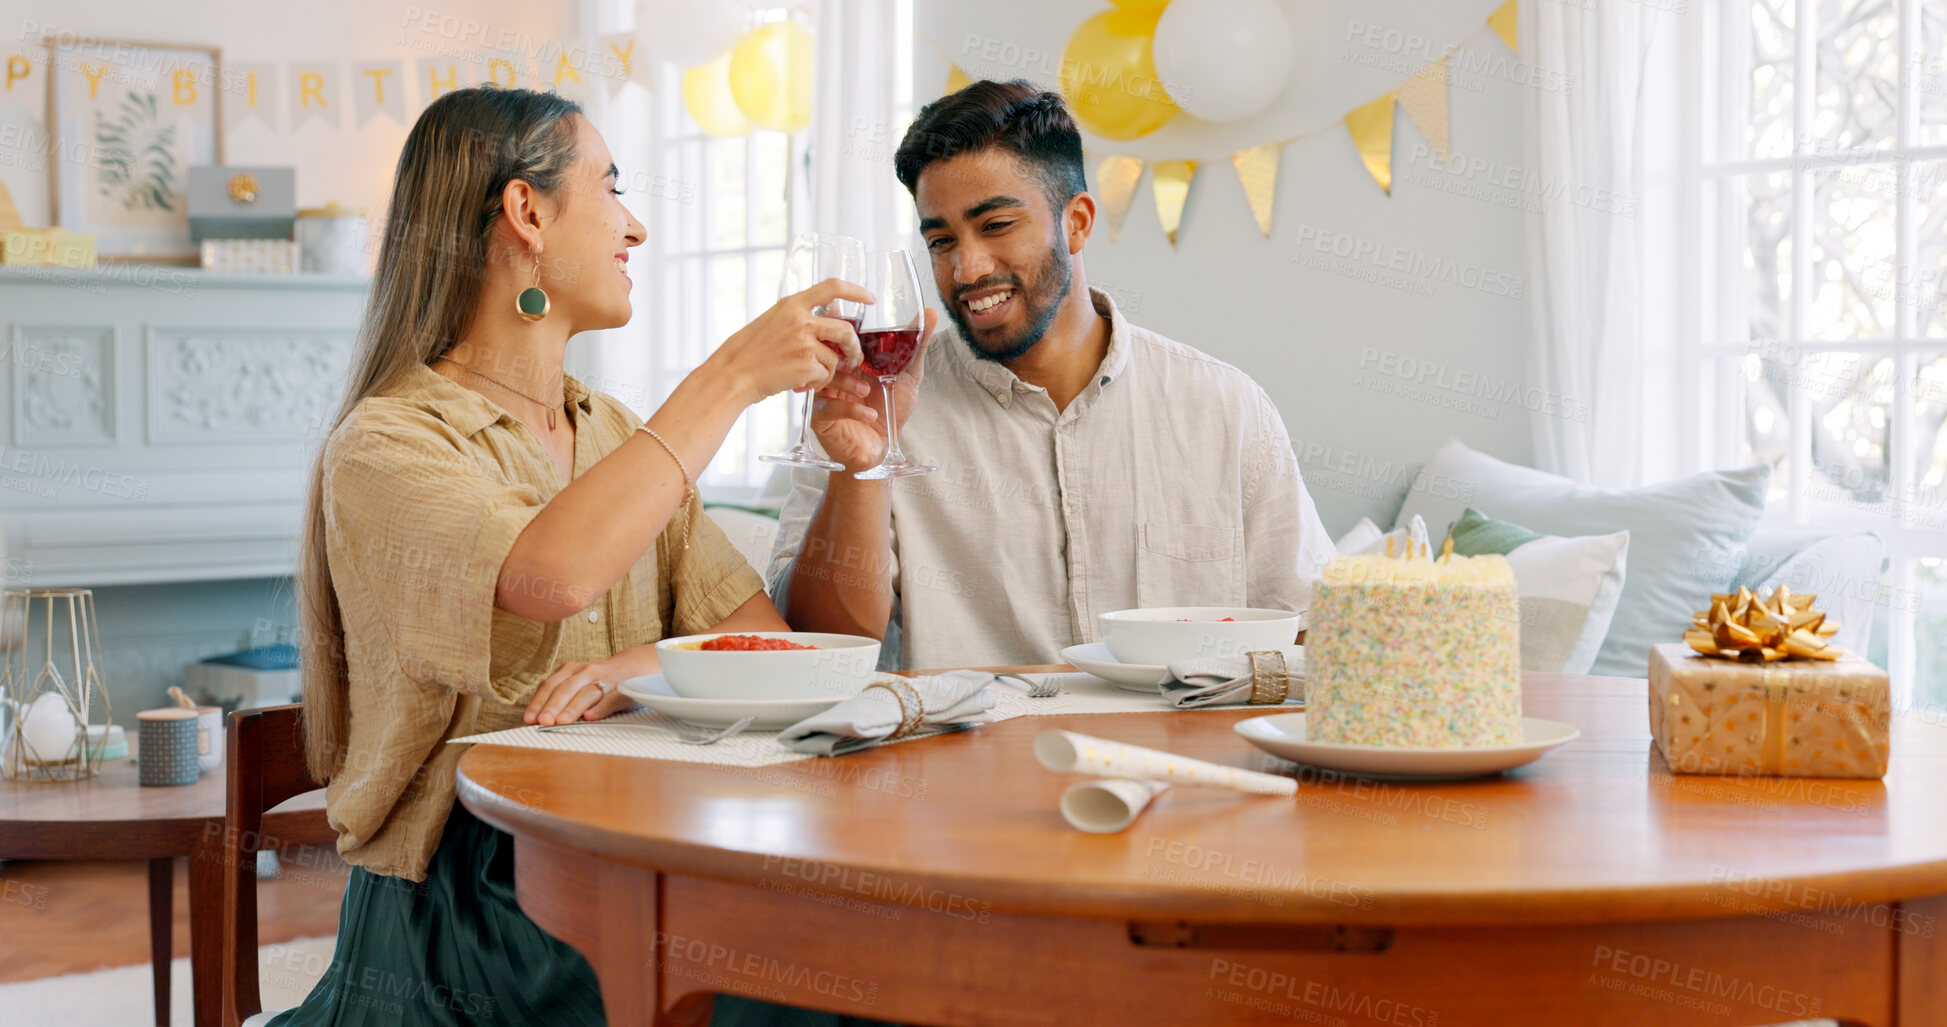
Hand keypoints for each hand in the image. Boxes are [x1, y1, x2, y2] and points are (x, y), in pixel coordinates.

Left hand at [523, 654, 650, 725]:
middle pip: (566, 688)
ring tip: (562, 722)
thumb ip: (562, 696)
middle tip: (543, 722)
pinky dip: (600, 708)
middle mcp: (587, 671)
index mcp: (572, 670)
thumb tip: (538, 719)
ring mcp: (606, 679)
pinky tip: (590, 717)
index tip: (529, 718)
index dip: (539, 701)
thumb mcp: (579, 682)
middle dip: (553, 706)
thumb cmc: (600, 681)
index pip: (551, 685)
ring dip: (573, 708)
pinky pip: (611, 698)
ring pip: (586, 693)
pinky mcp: (624, 690)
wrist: (636, 667)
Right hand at [704, 278, 873, 403]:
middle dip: (854, 347)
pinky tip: (799, 383)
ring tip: (809, 377)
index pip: (832, 287)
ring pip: (836, 358)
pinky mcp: (807, 365)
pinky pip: (826, 375)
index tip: (870, 298)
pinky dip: (816, 383)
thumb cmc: (748, 352)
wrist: (732, 375)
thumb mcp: (771, 322)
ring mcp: (804, 342)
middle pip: (846, 329)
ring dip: (828, 372)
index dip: (856, 291)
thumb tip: (826, 315)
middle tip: (853, 358)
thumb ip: (797, 318)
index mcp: (792, 304)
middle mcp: (800, 320)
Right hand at [810, 308, 937, 473]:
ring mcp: (824, 393)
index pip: (838, 333)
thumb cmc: (891, 410)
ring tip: (868, 390)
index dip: (839, 322)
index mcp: (850, 359)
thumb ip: (918, 344)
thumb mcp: (909, 375)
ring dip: (848, 383)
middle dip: (841, 351)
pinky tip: (870, 414)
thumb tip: (931, 312)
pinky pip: (828, 405)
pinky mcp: (820, 417)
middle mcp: (834, 372)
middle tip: (856, 358)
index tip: (842, 312)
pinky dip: (851, 408)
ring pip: (824, 377)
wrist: (882, 448)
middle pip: (825, 351)